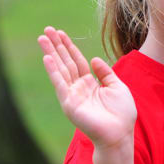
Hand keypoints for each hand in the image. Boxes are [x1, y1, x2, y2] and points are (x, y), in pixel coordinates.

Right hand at [39, 26, 136, 149]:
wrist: (119, 134)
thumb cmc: (121, 113)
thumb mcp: (117, 86)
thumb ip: (105, 72)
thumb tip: (93, 58)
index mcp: (90, 83)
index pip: (76, 60)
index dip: (69, 46)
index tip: (60, 32)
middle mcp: (78, 88)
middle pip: (65, 62)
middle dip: (56, 46)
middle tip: (46, 30)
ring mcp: (72, 95)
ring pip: (60, 69)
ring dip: (51, 53)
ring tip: (42, 38)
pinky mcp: (69, 104)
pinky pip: (60, 84)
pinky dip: (53, 71)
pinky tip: (47, 58)